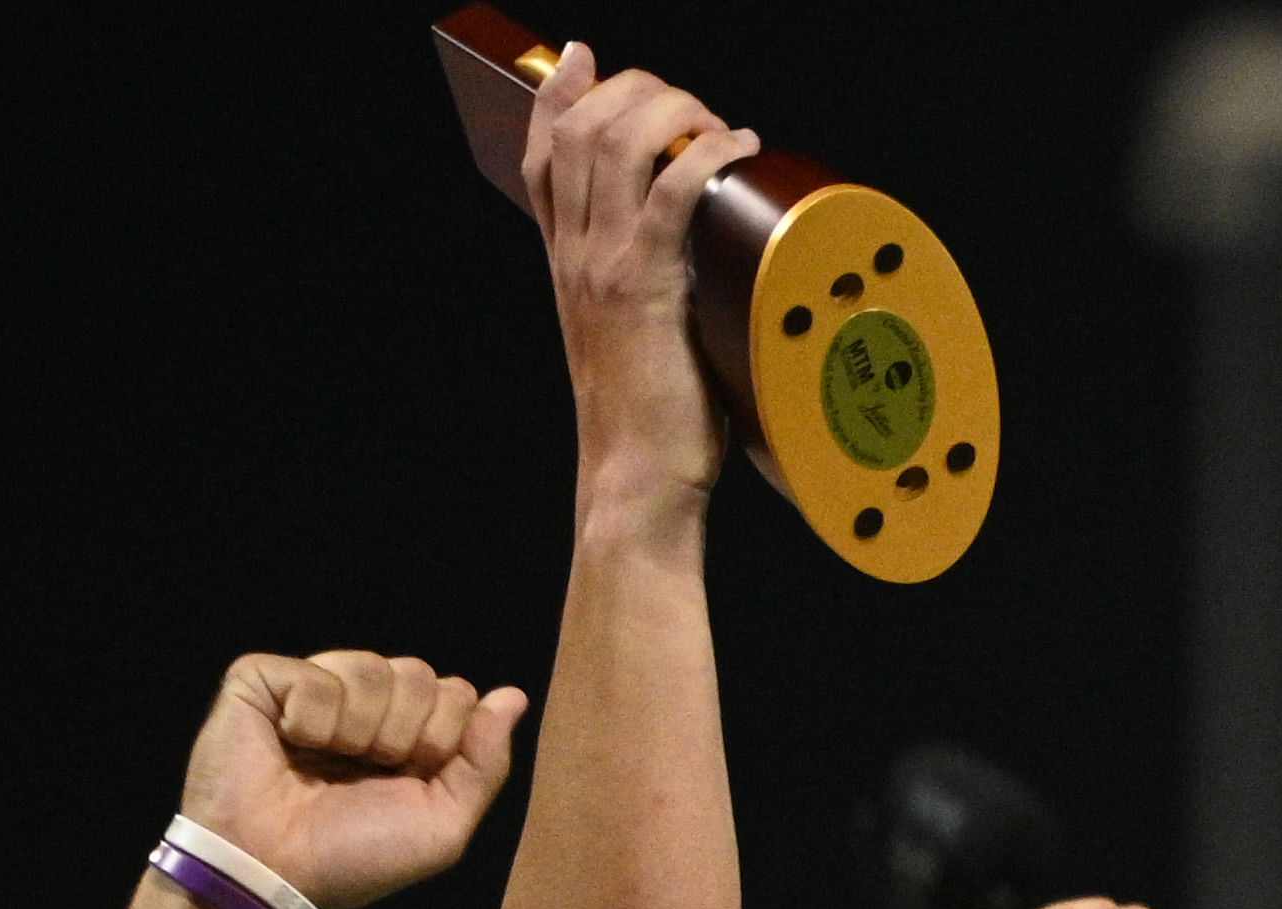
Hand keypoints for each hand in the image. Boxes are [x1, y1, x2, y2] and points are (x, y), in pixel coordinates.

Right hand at [180, 653, 528, 908]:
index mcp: (409, 732)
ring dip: (360, 730)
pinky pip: (315, 675)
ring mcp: (313, 686)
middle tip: (368, 771)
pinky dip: (312, 720)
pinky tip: (290, 744)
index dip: (443, 738)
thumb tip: (513, 696)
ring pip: (371, 666)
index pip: (456, 693)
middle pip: (419, 674)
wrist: (278, 873)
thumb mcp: (444, 821)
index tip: (411, 777)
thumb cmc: (358, 856)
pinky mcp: (262, 680)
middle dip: (406, 733)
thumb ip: (484, 760)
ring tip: (328, 762)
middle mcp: (364, 703)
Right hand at [522, 44, 755, 502]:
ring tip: (715, 121)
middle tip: (684, 98)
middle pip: (579, 130)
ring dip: (670, 111)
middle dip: (632, 90)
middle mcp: (575, 253)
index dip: (560, 95)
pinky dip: (704, 156)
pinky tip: (736, 149)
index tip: (584, 57)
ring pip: (617, 144)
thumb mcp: (637, 338)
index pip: (544, 154)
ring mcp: (604, 266)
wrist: (635, 479)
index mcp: (566, 262)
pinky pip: (669, 192)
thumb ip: (649, 289)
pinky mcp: (645, 286)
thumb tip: (702, 260)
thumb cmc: (652, 422)